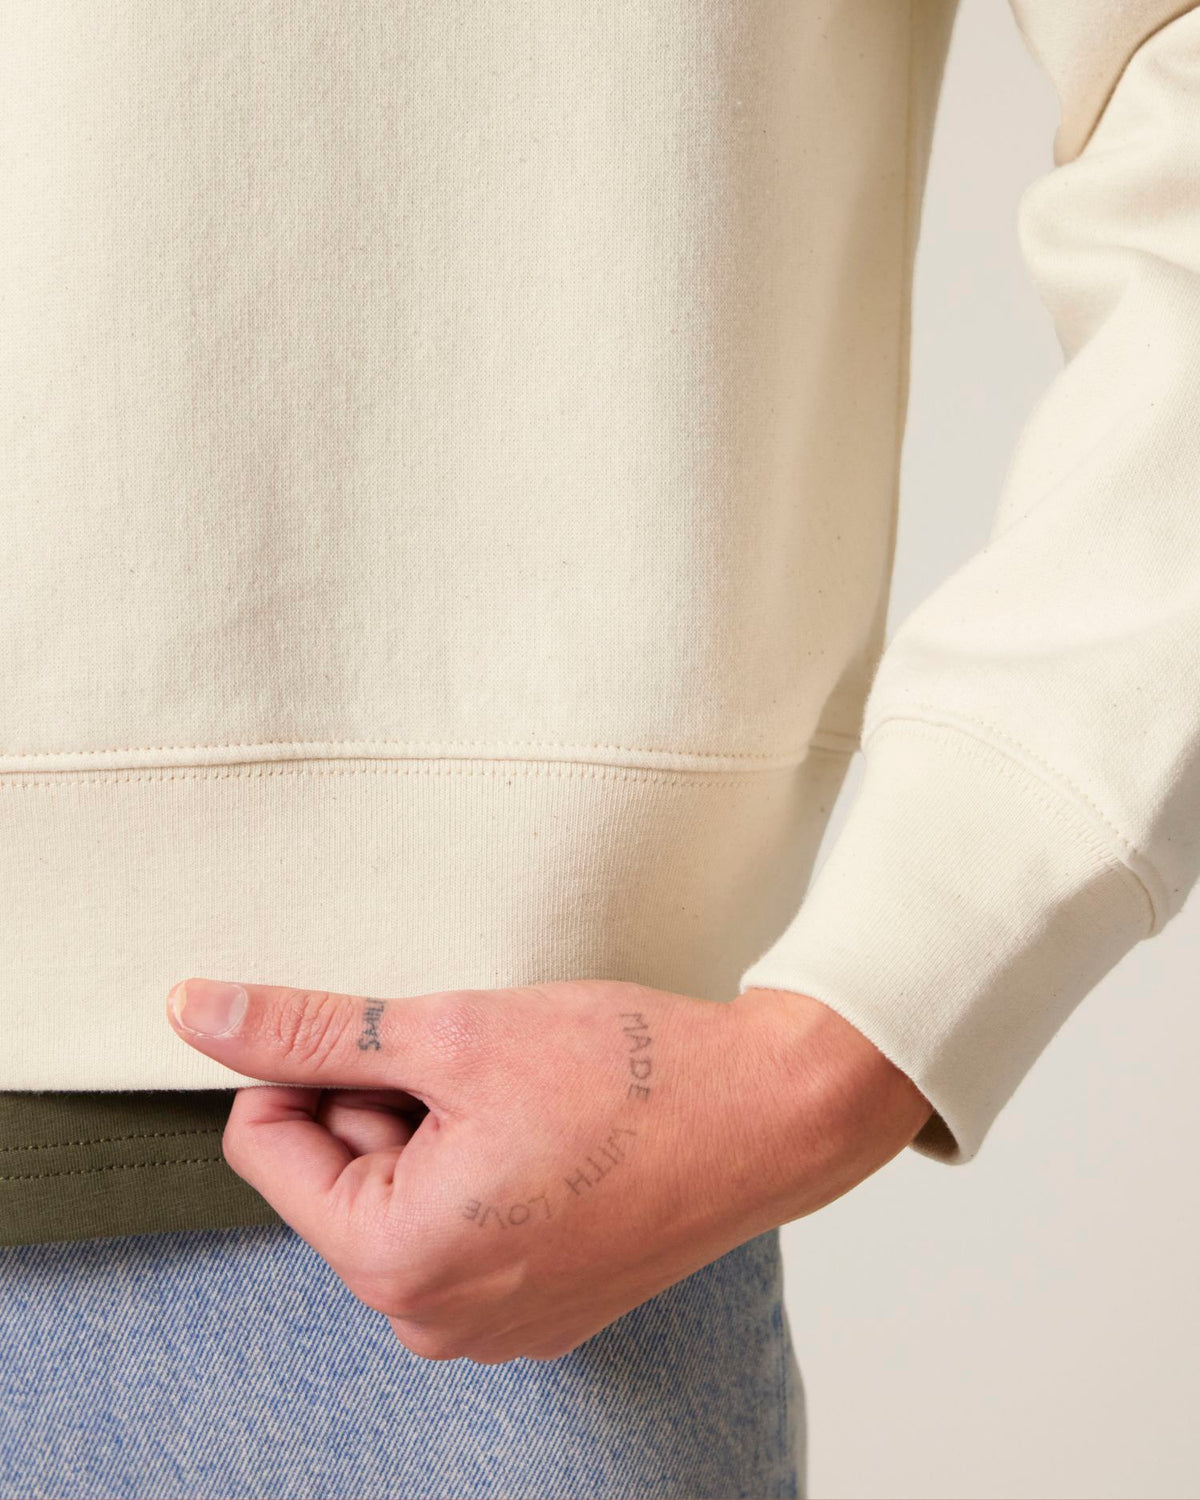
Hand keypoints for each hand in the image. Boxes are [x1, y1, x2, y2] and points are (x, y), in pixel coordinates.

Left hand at [165, 975, 931, 1362]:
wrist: (772, 1112)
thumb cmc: (630, 1073)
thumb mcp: (450, 1030)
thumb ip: (310, 1030)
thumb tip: (196, 1012)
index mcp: (396, 1260)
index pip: (264, 1146)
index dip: (311, 1069)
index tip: (393, 1036)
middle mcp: (434, 1319)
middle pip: (336, 1178)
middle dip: (383, 1104)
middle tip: (474, 1062)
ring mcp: (492, 1325)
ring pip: (399, 1199)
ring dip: (433, 1133)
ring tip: (521, 1096)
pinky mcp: (540, 1309)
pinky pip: (459, 1232)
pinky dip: (479, 1172)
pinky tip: (549, 1133)